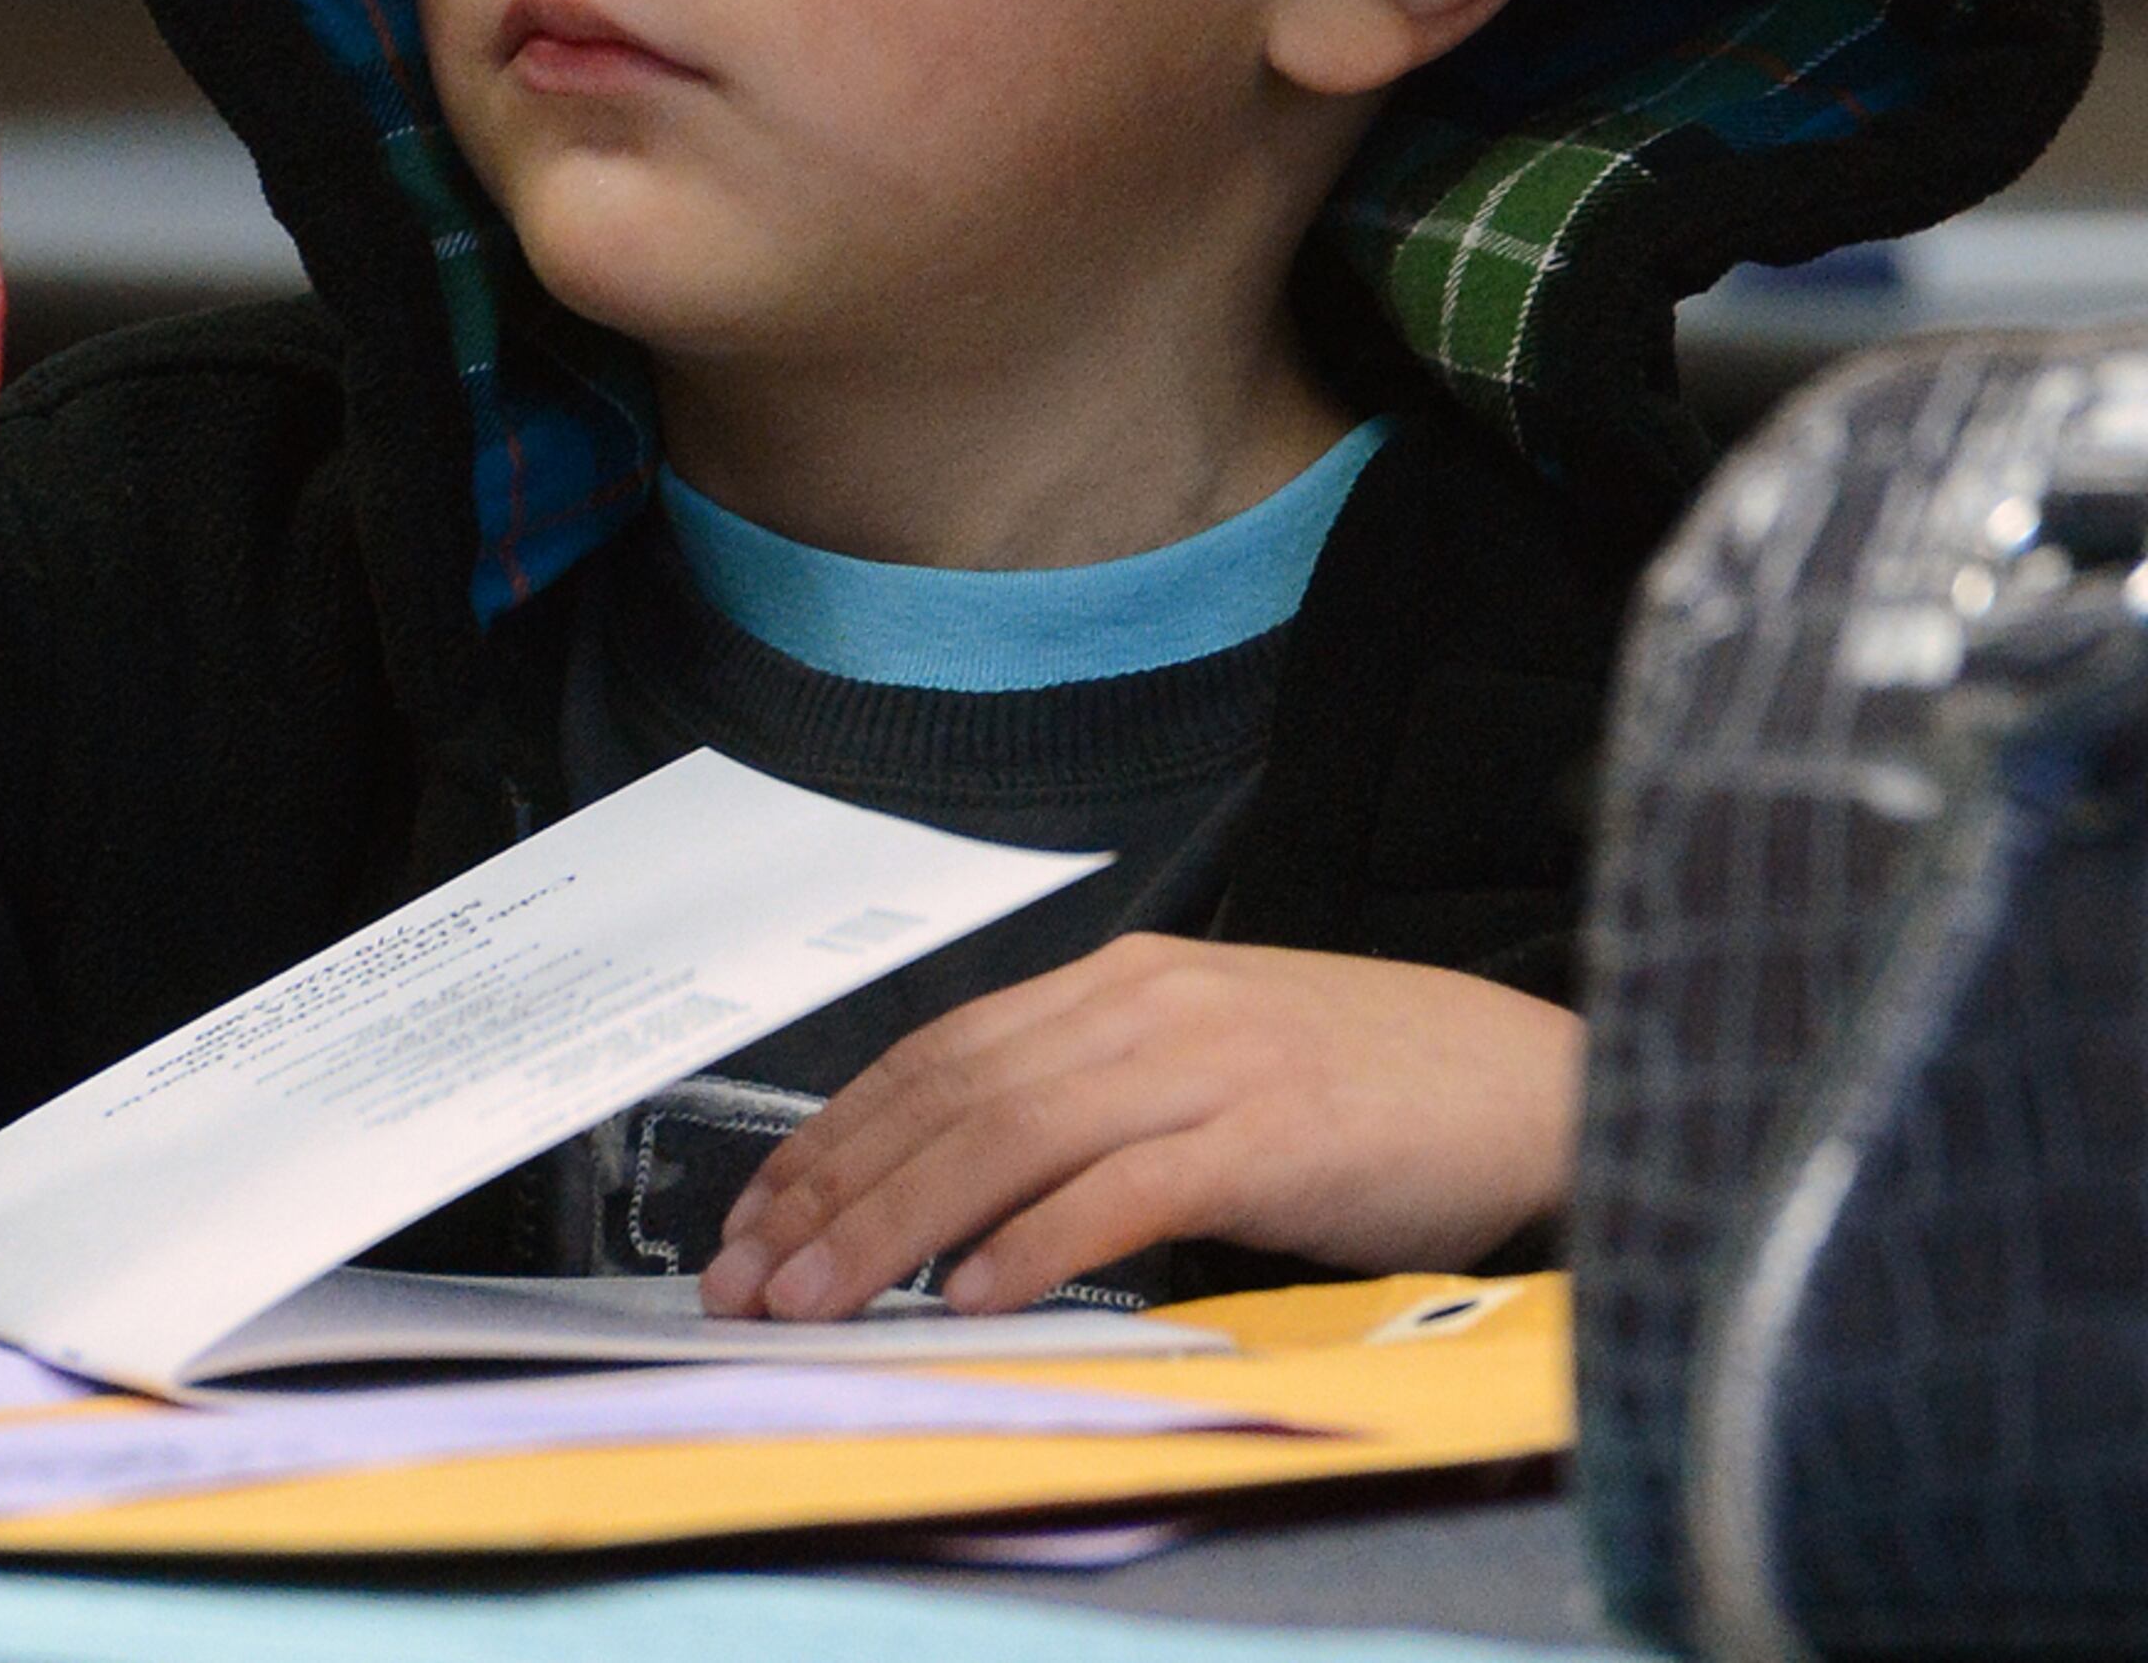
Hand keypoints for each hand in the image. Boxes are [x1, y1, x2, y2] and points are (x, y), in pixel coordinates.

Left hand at [692, 939, 1581, 1318]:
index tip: (759, 1217)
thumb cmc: (1368, 1091)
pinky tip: (978, 1294)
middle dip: (834, 1189)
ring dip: (899, 1223)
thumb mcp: (1211, 1071)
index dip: (835, 1135)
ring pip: (1008, 1134)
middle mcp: (1143, 1007)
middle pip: (949, 1094)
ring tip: (827, 1298)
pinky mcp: (1268, 1137)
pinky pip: (1125, 1186)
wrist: (1529, 1081)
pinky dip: (1040, 1240)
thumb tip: (972, 1199)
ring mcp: (1204, 1065)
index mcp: (1119, 984)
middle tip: (754, 1278)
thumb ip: (1103, 1111)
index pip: (937, 1054)